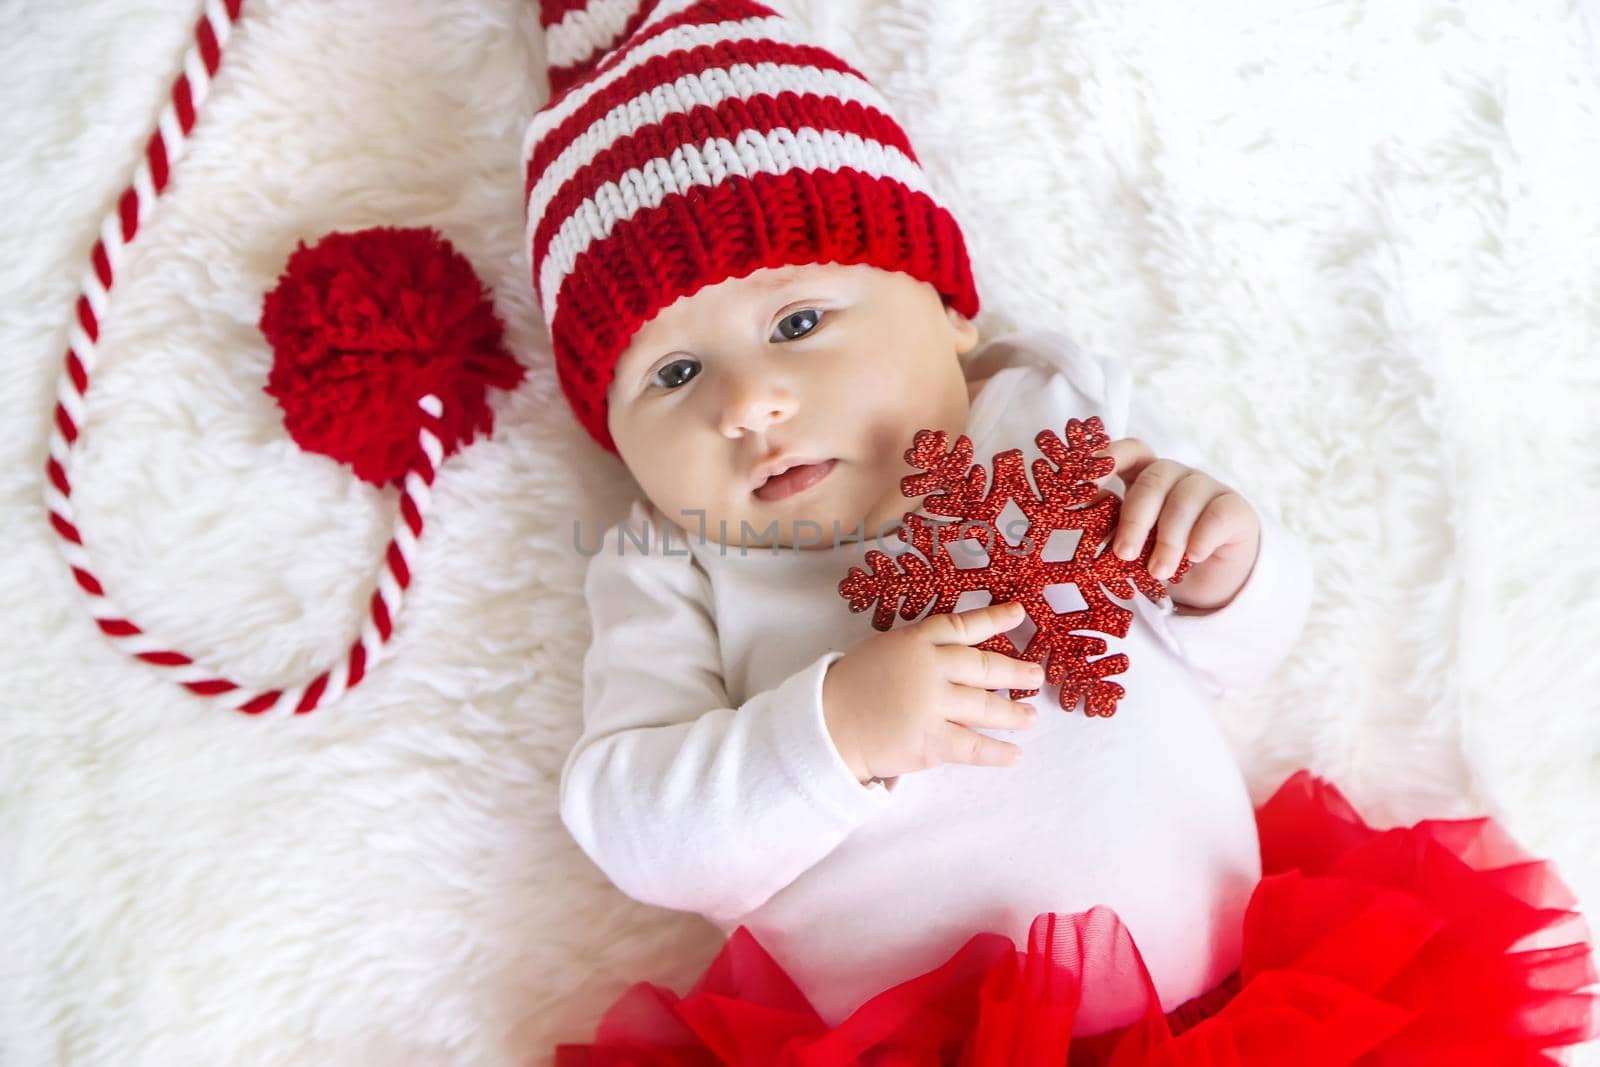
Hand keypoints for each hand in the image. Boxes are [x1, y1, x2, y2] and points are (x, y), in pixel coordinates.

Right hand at [822, 601, 1044, 783]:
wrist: (824, 726)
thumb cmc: (849, 688)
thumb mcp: (881, 651)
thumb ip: (917, 650)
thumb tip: (956, 657)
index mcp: (914, 641)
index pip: (961, 626)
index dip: (993, 619)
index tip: (1019, 613)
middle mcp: (929, 669)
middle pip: (983, 668)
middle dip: (1014, 672)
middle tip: (1036, 675)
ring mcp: (932, 705)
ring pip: (985, 708)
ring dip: (1012, 714)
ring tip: (1029, 718)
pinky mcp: (931, 741)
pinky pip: (973, 747)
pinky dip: (997, 752)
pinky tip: (1015, 755)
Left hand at [1091, 438, 1261, 613]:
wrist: (1210, 580)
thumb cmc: (1160, 554)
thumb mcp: (1134, 542)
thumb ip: (1113, 526)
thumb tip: (1085, 517)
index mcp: (1145, 477)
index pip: (1130, 452)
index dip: (1110, 459)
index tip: (1087, 482)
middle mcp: (1175, 476)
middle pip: (1153, 480)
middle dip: (1135, 519)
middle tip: (1124, 553)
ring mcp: (1207, 488)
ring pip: (1183, 500)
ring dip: (1168, 540)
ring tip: (1158, 572)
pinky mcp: (1235, 509)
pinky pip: (1217, 514)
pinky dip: (1202, 537)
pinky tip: (1193, 557)